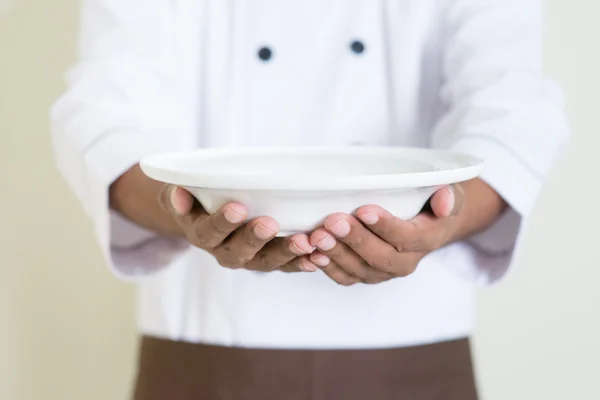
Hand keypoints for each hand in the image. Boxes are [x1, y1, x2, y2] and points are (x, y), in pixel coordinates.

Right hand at [159, 185, 318, 272]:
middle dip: (255, 239)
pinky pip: (285, 266)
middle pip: (238, 252)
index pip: (208, 232)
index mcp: (202, 234)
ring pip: (265, 262)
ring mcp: (248, 258)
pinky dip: (301, 263)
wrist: (205, 216)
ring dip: (285, 254)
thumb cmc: (196, 198)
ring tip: (304, 243)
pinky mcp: (269, 260)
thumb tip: (178, 193)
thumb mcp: (181, 193)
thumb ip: (178, 195)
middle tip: (270, 224)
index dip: (222, 222)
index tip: (237, 207)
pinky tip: (317, 258)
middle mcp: (224, 251)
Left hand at [307, 179, 503, 285]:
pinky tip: (311, 254)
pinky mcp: (365, 275)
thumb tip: (445, 200)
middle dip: (354, 240)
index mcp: (427, 240)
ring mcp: (383, 272)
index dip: (385, 226)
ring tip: (316, 236)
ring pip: (359, 270)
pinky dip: (327, 267)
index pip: (406, 237)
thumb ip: (448, 196)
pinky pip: (346, 277)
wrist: (429, 224)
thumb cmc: (432, 202)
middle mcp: (406, 262)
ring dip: (335, 254)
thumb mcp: (449, 193)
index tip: (364, 210)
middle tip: (331, 222)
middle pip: (379, 257)